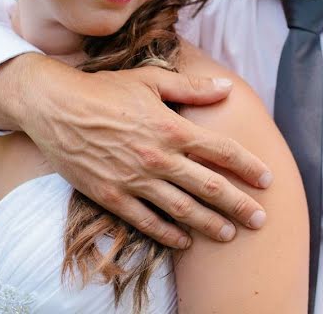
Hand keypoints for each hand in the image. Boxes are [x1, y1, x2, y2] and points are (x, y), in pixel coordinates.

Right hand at [0, 53, 272, 247]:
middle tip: (260, 219)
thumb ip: (192, 87)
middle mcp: (159, 158)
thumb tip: (227, 87)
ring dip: (210, 224)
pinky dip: (169, 234)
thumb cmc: (104, 90)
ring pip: (183, 210)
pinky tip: (185, 241)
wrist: (55, 107)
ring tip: (230, 233)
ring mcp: (135, 181)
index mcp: (172, 128)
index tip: (267, 179)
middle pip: (210, 187)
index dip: (248, 166)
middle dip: (239, 205)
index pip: (222, 151)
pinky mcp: (112, 197)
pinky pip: (147, 222)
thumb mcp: (151, 80)